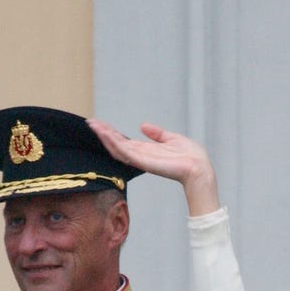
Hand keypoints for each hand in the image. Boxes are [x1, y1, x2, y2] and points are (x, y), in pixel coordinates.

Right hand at [86, 119, 219, 215]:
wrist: (199, 168)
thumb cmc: (191, 156)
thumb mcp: (172, 139)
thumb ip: (157, 134)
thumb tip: (142, 126)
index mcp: (147, 151)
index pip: (125, 142)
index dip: (112, 133)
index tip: (99, 123)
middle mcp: (142, 156)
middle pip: (117, 145)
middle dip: (103, 134)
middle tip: (90, 122)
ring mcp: (142, 160)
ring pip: (118, 149)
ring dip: (105, 137)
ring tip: (94, 126)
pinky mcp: (145, 162)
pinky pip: (126, 152)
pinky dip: (114, 143)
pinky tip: (105, 134)